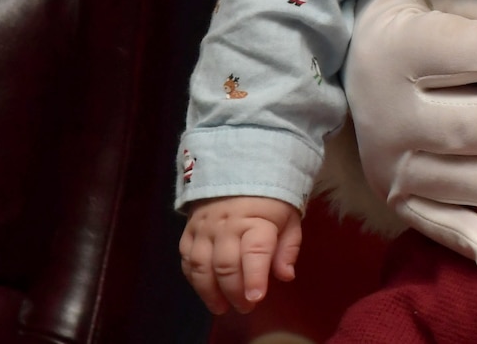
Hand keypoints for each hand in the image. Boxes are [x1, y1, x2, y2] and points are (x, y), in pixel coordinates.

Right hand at [180, 196, 301, 314]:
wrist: (239, 169)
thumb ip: (288, 247)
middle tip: (245, 307)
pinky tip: (205, 291)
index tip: (256, 298)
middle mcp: (226, 225)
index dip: (255, 277)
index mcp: (256, 219)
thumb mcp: (290, 217)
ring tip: (221, 307)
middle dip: (234, 291)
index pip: (255, 251)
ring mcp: (204, 228)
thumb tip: (285, 275)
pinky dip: (194, 280)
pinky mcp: (188, 231)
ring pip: (201, 266)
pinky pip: (186, 260)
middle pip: (225, 264)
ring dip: (210, 292)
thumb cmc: (270, 200)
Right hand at [337, 0, 476, 269]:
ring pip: (455, 181)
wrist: (356, 50)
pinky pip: (427, 220)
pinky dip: (460, 237)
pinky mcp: (391, 193)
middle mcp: (387, 110)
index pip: (473, 55)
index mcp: (401, 48)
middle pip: (467, 128)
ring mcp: (387, 159)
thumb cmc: (420, 12)